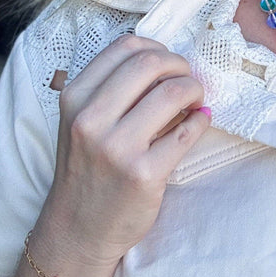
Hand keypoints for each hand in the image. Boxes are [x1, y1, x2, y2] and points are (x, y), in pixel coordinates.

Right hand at [28, 34, 210, 276]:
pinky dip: (201, 120)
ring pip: (174, 92)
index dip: (158, 48)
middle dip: (181, 66)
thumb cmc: (88, 168)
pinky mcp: (144, 173)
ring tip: (195, 101)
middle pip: (152, 63)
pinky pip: (188, 131)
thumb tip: (167, 60)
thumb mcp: (82, 121)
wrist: (78, 229)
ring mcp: (117, 148)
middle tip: (189, 80)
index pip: (126, 47)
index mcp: (74, 97)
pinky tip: (197, 122)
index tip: (168, 64)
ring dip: (195, 90)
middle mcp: (90, 119)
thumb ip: (112, 88)